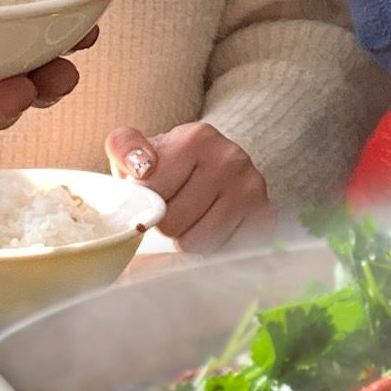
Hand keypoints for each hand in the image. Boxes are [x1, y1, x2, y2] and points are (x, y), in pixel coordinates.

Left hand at [108, 123, 275, 253]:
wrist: (215, 165)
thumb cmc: (169, 165)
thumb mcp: (138, 149)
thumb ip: (124, 147)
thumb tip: (141, 167)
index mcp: (198, 138)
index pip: (152, 194)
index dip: (145, 202)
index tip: (152, 195)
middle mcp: (231, 159)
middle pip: (173, 223)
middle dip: (165, 223)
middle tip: (173, 209)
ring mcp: (252, 188)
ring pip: (197, 243)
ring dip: (186, 239)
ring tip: (191, 219)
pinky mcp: (265, 216)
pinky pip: (222, 252)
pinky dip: (211, 248)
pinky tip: (211, 227)